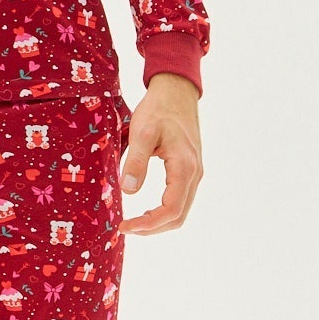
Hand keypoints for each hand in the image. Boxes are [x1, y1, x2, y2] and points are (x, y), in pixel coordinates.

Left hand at [120, 73, 202, 234]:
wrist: (176, 92)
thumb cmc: (158, 109)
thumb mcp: (143, 132)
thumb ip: (137, 161)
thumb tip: (128, 191)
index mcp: (185, 167)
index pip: (171, 209)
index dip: (147, 223)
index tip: (124, 226)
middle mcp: (194, 174)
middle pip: (178, 216)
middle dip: (152, 227)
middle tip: (126, 227)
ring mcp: (195, 173)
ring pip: (181, 211)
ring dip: (158, 222)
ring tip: (134, 222)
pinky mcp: (190, 171)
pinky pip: (180, 200)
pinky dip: (164, 211)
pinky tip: (147, 209)